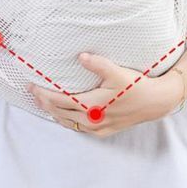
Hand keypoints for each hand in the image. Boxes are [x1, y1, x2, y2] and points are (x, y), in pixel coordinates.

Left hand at [27, 53, 179, 136]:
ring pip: (68, 122)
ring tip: (43, 103)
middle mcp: (92, 119)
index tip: (32, 86)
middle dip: (44, 103)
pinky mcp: (103, 131)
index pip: (61, 101)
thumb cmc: (135, 86)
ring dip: (54, 113)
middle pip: (61, 113)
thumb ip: (98, 64)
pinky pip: (79, 128)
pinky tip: (64, 115)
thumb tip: (81, 56)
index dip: (44, 94)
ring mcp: (97, 127)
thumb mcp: (117, 72)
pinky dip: (67, 121)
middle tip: (32, 92)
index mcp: (92, 105)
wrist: (154, 102)